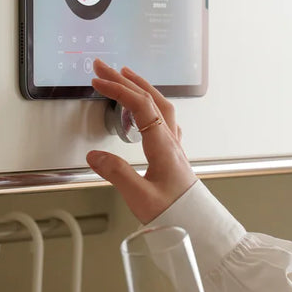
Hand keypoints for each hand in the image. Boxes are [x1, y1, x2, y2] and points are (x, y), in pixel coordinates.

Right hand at [86, 60, 197, 222]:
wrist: (197, 224)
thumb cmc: (174, 213)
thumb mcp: (140, 197)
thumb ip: (116, 173)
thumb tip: (94, 154)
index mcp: (163, 146)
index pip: (141, 106)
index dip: (118, 90)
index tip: (98, 81)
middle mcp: (170, 140)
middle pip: (150, 98)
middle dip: (124, 79)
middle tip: (103, 67)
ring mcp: (174, 145)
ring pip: (160, 105)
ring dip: (141, 86)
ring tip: (125, 75)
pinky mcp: (173, 154)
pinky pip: (164, 118)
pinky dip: (150, 104)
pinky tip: (146, 107)